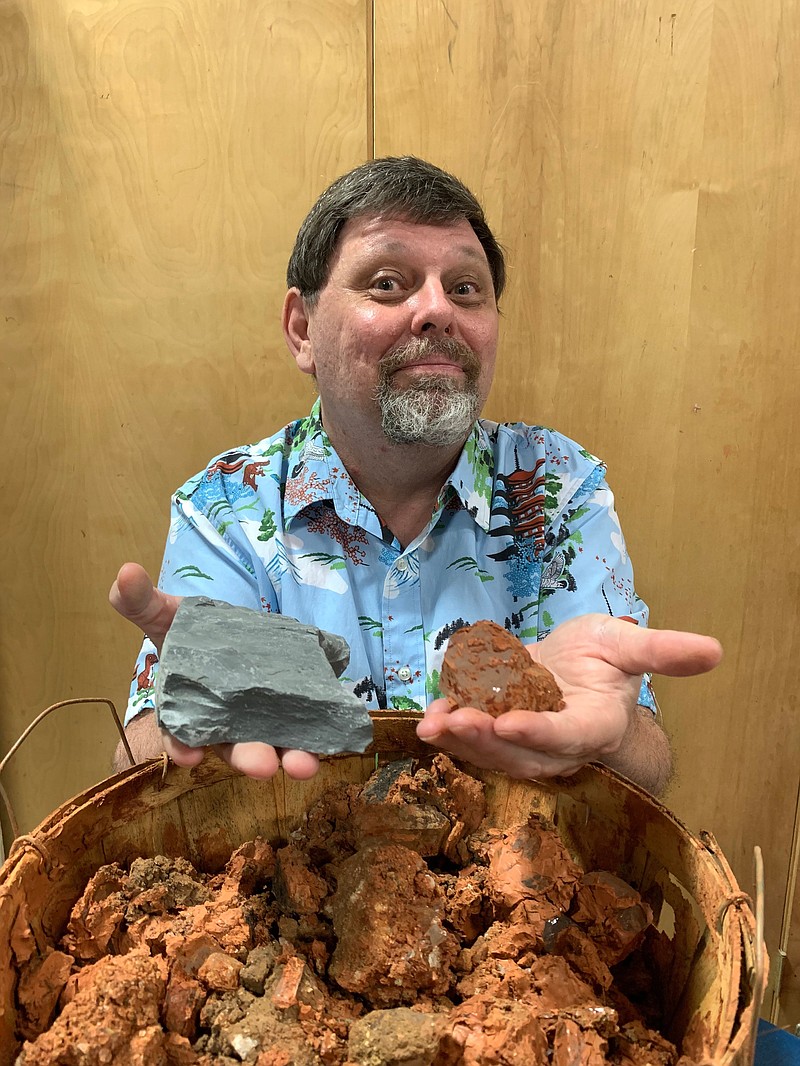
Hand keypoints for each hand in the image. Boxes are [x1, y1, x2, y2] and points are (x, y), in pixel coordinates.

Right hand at [110, 562, 319, 780]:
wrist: (232, 631)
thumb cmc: (192, 632)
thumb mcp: (164, 614)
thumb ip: (142, 601)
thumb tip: (125, 572)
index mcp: (189, 709)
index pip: (180, 736)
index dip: (182, 747)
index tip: (189, 756)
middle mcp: (226, 723)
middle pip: (235, 747)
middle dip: (248, 757)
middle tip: (262, 765)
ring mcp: (263, 720)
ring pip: (276, 746)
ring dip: (291, 756)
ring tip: (304, 765)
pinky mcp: (296, 708)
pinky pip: (308, 726)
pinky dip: (317, 734)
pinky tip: (329, 737)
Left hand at [416, 614, 722, 784]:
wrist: (576, 673)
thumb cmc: (603, 660)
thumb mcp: (628, 644)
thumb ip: (662, 651)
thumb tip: (715, 650)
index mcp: (592, 724)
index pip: (566, 735)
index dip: (540, 732)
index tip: (510, 722)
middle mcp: (557, 744)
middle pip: (520, 752)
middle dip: (486, 740)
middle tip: (456, 722)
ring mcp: (523, 743)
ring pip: (490, 751)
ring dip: (460, 739)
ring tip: (432, 724)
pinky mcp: (497, 735)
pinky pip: (472, 738)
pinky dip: (449, 727)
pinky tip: (428, 715)